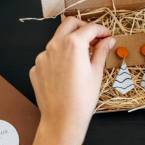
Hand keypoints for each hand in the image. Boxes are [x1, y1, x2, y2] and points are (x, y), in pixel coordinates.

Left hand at [30, 17, 114, 144]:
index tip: (107, 36)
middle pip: (69, 24)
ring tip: (81, 59)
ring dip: (70, 43)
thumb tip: (109, 40)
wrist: (62, 119)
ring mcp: (42, 57)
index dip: (102, 30)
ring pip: (57, 41)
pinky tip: (67, 73)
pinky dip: (59, 59)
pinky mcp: (36, 68)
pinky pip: (49, 57)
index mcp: (73, 44)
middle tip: (94, 38)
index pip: (90, 28)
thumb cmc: (82, 98)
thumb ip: (102, 51)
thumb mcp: (97, 73)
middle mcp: (54, 45)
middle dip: (83, 27)